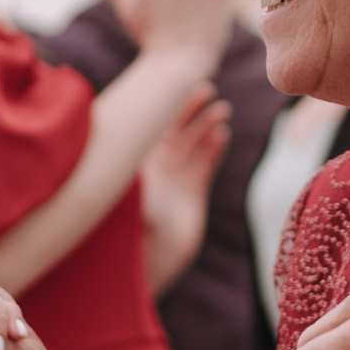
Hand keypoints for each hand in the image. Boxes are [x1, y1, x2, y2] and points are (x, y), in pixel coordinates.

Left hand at [140, 83, 232, 293]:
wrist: (148, 262)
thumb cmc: (128, 229)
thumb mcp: (129, 199)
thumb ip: (137, 179)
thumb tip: (140, 158)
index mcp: (136, 163)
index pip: (151, 126)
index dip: (165, 106)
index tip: (178, 86)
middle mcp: (155, 167)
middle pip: (175, 129)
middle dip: (190, 110)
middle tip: (205, 89)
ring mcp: (175, 179)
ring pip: (193, 144)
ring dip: (206, 126)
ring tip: (221, 110)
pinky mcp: (193, 193)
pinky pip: (205, 164)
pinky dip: (214, 149)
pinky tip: (222, 134)